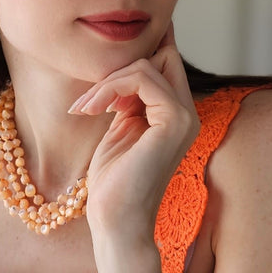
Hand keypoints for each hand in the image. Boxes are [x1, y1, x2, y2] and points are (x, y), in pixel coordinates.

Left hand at [68, 24, 198, 242]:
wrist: (115, 220)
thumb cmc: (112, 180)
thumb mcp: (121, 127)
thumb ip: (129, 98)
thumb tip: (124, 67)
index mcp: (175, 115)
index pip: (166, 62)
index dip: (139, 52)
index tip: (102, 70)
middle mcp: (186, 113)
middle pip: (163, 55)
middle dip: (120, 67)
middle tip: (91, 100)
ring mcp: (185, 117)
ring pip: (147, 65)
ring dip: (107, 82)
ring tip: (85, 108)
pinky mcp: (175, 121)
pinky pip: (142, 79)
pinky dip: (110, 88)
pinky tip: (91, 110)